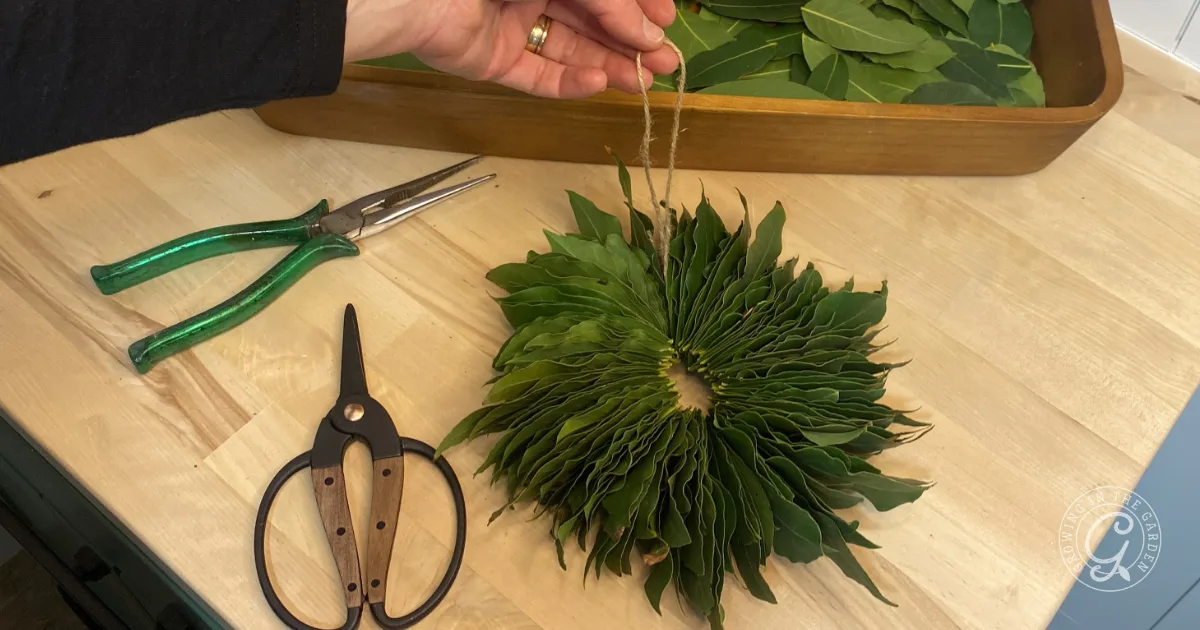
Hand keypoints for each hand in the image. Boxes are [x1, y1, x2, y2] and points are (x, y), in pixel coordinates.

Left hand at [344, 0, 679, 98]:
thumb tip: (645, 27)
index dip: (635, 3)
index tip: (667, 20)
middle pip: (588, 18)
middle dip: (629, 38)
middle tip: (667, 61)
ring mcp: (507, 24)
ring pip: (567, 48)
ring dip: (608, 63)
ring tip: (645, 81)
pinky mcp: (489, 60)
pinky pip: (534, 74)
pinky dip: (567, 81)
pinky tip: (598, 83)